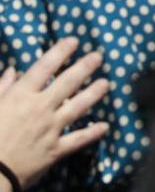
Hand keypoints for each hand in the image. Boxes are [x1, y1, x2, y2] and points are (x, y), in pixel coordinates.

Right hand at [0, 38, 109, 188]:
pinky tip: (105, 126)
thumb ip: (1, 88)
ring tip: (106, 83)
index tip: (74, 41)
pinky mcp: (55, 150)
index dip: (61, 51)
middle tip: (98, 56)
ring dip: (94, 94)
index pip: (44, 67)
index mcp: (21, 96)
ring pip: (79, 107)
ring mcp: (51, 129)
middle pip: (68, 83)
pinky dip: (92, 133)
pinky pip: (78, 140)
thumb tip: (12, 70)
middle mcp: (40, 108)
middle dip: (85, 67)